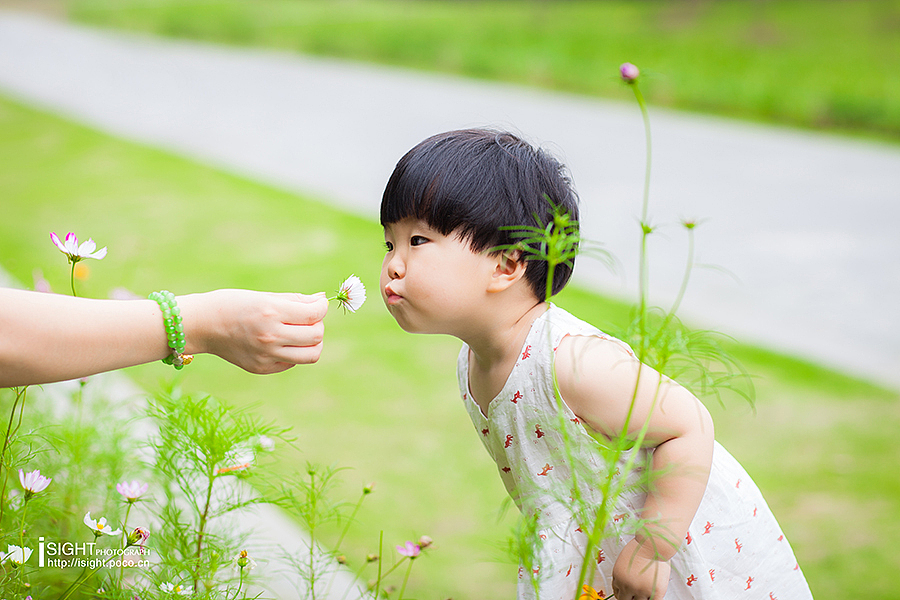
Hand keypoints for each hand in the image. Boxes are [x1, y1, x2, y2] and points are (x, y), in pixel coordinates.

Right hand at [181, 289, 327, 373]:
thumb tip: (321, 300)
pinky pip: (292, 363)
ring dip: (312, 343)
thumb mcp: (263, 296)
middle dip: (318, 325)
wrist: (201, 325)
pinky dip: (294, 352)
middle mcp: (270, 336)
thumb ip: (295, 300)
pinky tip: (281, 343)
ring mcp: (266, 356)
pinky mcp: (262, 368)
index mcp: (270, 313)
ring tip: (301, 334)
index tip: (318, 304)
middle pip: (316, 336)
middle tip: (307, 319)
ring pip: (311, 355)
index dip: (322, 307)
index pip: (314, 314)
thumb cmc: (232, 304)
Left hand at [611, 538, 669, 599]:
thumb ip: (624, 572)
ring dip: (640, 598)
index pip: (616, 592)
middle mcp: (627, 585)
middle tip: (632, 596)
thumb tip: (626, 580)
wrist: (653, 543)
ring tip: (643, 594)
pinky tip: (651, 596)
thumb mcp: (624, 559)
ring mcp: (641, 590)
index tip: (624, 594)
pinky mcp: (655, 592)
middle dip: (628, 597)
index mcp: (618, 576)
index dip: (621, 593)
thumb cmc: (641, 546)